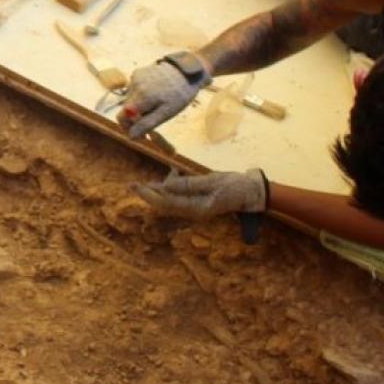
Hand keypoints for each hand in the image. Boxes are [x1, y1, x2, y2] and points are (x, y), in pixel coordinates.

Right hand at [119, 52, 209, 136]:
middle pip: (126, 108)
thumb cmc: (180, 93)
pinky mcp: (137, 72)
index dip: (128, 126)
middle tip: (153, 118)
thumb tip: (131, 136)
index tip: (140, 131)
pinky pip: (134, 89)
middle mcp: (134, 85)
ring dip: (140, 105)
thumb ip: (147, 124)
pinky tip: (154, 93)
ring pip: (130, 99)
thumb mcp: (167, 112)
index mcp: (141, 96)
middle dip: (136, 116)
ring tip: (157, 103)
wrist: (187, 70)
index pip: (121, 117)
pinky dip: (141, 94)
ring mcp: (134, 77)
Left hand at [135, 169, 267, 218]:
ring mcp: (195, 207)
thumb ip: (189, 184)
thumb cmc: (235, 186)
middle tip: (132, 184)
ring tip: (156, 178)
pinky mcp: (198, 201)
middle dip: (148, 194)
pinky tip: (174, 173)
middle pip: (164, 204)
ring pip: (170, 200)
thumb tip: (165, 186)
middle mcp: (192, 211)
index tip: (135, 186)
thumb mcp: (212, 182)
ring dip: (160, 189)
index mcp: (196, 209)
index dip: (148, 194)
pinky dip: (173, 185)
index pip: (166, 203)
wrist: (252, 191)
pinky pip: (179, 196)